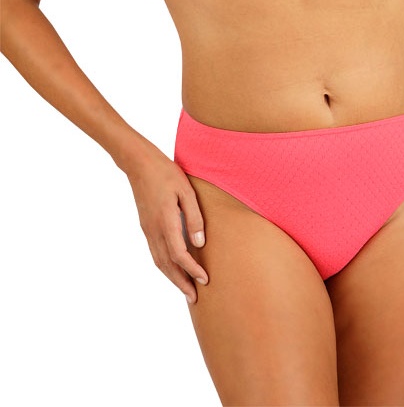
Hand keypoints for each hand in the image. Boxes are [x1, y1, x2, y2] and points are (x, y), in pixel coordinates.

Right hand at [125, 145, 207, 303]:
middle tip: (195, 299)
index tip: (205, 280)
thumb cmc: (166, 174)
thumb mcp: (187, 192)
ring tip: (185, 290)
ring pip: (159, 261)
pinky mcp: (146, 226)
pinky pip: (155, 252)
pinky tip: (173, 269)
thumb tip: (200, 244)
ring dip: (172, 278)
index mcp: (165, 221)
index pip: (180, 255)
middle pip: (167, 265)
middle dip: (181, 283)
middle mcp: (154, 230)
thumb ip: (194, 218)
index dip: (192, 270)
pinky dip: (165, 266)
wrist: (138, 164)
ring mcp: (147, 229)